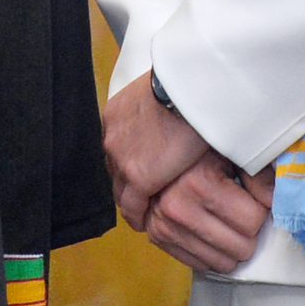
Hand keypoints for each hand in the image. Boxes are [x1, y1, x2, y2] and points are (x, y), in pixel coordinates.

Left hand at [102, 77, 210, 230]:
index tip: (141, 166)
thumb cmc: (187, 82)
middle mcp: (113, 136)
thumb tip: (174, 112)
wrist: (191, 87)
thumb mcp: (163, 89)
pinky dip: (138, 216)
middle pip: (117, 167)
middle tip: (143, 192)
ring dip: (133, 200)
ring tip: (145, 212)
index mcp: (118, 113)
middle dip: (128, 179)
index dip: (130, 158)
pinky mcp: (138, 179)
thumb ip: (160, 106)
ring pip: (121, 189)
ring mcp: (122, 159)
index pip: (119, 144)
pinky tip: (146, 223)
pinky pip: (132, 206)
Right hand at [142, 153, 271, 275]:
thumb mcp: (228, 150)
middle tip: (242, 212)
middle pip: (241, 247)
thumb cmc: (195, 145)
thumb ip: (257, 175)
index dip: (259, 208)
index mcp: (199, 182)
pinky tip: (210, 230)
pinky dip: (211, 252)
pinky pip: (201, 265)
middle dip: (248, 231)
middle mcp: (178, 208)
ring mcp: (165, 226)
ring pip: (223, 263)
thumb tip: (278, 201)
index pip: (253, 220)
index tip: (252, 197)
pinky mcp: (158, 237)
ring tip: (227, 221)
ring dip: (231, 245)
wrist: (151, 146)